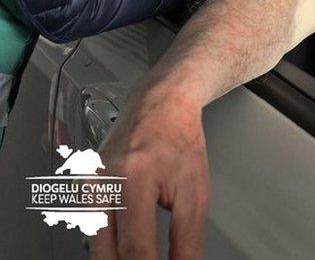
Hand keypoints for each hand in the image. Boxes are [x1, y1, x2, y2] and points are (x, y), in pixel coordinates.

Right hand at [91, 87, 208, 259]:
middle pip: (106, 251)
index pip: (135, 246)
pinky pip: (92, 226)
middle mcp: (103, 181)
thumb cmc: (179, 139)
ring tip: (144, 259)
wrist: (161, 105)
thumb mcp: (195, 191)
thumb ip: (187, 238)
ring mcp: (88, 183)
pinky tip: (124, 251)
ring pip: (94, 242)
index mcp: (134, 178)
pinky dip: (108, 245)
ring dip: (116, 259)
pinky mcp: (84, 186)